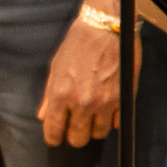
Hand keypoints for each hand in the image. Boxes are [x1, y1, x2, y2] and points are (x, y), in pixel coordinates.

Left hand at [37, 4, 131, 148]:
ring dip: (93, 128)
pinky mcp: (123, 99)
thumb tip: (43, 115)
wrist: (105, 27)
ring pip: (98, 134)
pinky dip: (111, 121)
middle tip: (74, 127)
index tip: (55, 138)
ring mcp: (105, 103)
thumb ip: (48, 95)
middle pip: (78, 138)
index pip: (54, 130)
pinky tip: (107, 112)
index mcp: (61, 94)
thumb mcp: (56, 66)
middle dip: (74, 136)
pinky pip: (116, 124)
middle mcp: (82, 103)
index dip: (53, 138)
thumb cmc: (77, 44)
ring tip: (91, 117)